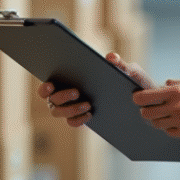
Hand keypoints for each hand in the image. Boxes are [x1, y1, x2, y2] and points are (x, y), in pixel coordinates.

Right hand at [37, 51, 156, 127]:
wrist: (135, 101)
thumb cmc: (123, 80)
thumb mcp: (125, 71)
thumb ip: (118, 63)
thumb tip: (111, 57)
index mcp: (66, 79)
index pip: (47, 86)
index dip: (44, 87)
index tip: (51, 85)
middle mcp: (63, 96)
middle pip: (52, 100)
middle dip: (62, 96)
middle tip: (76, 91)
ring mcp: (70, 109)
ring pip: (59, 112)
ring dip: (70, 108)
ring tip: (87, 104)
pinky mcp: (79, 119)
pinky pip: (72, 122)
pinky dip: (78, 119)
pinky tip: (90, 114)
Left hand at [132, 79, 179, 138]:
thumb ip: (173, 85)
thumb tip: (159, 87)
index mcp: (175, 92)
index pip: (144, 98)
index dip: (138, 98)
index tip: (138, 98)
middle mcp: (177, 107)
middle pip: (146, 114)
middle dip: (147, 110)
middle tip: (152, 108)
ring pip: (157, 124)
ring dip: (159, 119)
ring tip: (169, 114)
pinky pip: (169, 132)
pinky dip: (170, 127)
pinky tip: (178, 121)